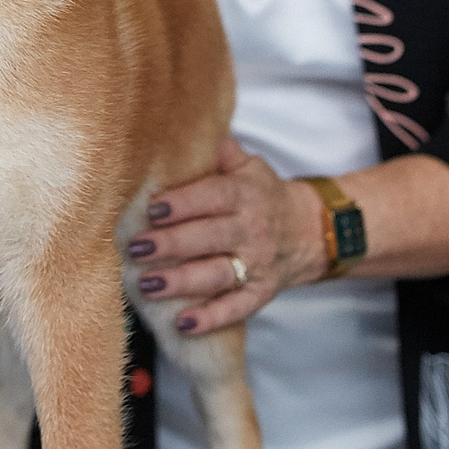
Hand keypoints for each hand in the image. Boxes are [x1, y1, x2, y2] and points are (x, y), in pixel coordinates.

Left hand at [124, 137, 329, 335]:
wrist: (312, 230)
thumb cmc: (263, 194)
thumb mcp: (248, 166)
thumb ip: (219, 151)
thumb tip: (185, 123)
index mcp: (245, 194)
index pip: (213, 197)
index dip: (183, 203)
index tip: (152, 208)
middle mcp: (252, 230)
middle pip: (209, 237)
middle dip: (171, 244)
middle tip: (136, 247)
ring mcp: (257, 265)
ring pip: (218, 275)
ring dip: (182, 282)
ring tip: (147, 285)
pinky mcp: (261, 293)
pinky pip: (236, 309)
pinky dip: (211, 319)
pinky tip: (182, 324)